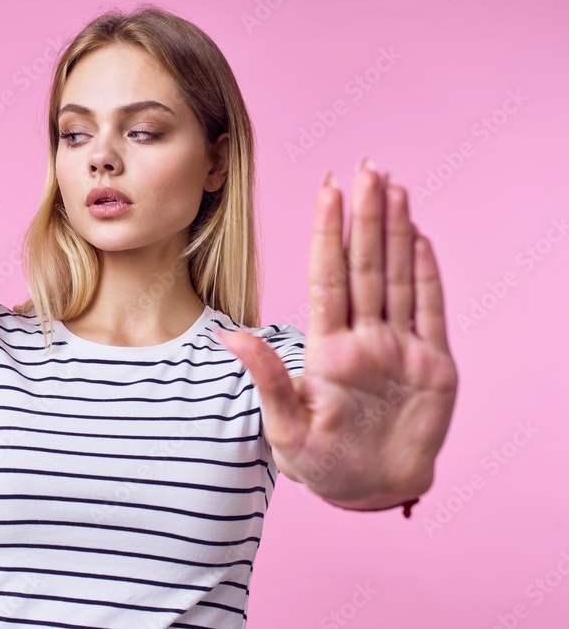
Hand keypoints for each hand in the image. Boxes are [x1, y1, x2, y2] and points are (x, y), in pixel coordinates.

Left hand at [217, 159, 457, 510]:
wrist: (371, 492)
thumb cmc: (323, 465)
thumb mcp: (287, 427)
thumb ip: (267, 378)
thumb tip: (227, 336)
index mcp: (327, 350)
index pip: (328, 279)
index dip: (327, 235)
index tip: (325, 191)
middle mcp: (363, 339)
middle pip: (366, 266)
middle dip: (366, 217)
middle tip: (367, 167)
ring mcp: (399, 348)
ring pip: (399, 277)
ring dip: (397, 232)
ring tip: (392, 186)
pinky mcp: (433, 365)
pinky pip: (430, 310)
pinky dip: (428, 274)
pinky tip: (420, 236)